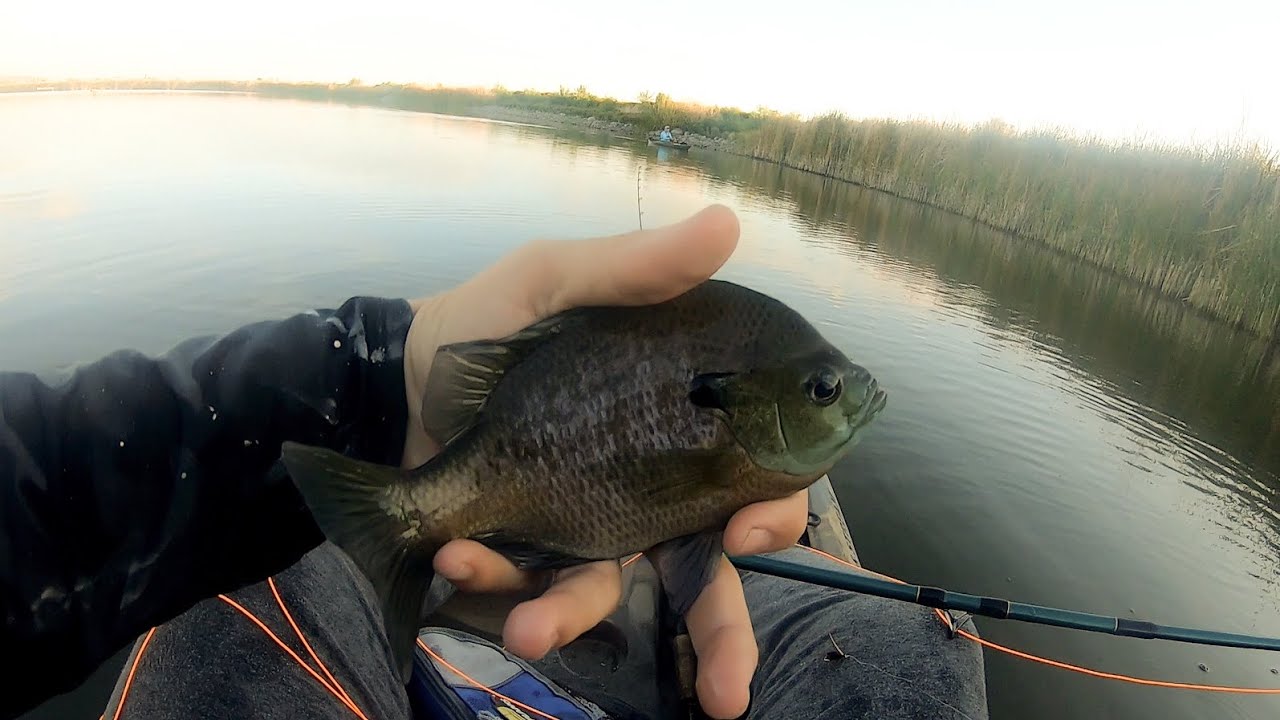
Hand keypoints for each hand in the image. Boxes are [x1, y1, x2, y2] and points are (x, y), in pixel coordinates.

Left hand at [401, 205, 808, 717]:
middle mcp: (643, 490)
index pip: (757, 482)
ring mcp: (580, 530)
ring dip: (570, 620)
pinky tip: (458, 556)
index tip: (744, 532)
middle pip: (708, 577)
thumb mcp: (555, 281)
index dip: (773, 516)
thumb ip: (635, 268)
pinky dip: (493, 582)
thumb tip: (727, 225)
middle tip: (727, 694)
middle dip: (724, 639)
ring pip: (610, 600)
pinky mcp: (519, 556)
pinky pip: (522, 589)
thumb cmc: (489, 321)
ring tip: (525, 631)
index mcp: (675, 426)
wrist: (391, 372)